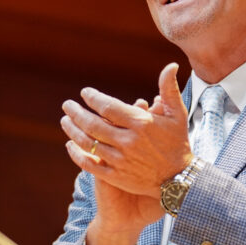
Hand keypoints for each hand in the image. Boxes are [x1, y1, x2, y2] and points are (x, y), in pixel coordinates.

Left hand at [61, 63, 191, 197]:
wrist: (180, 179)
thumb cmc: (178, 143)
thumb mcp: (177, 114)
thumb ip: (169, 89)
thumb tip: (170, 65)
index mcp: (141, 123)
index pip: (108, 107)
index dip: (93, 98)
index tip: (85, 93)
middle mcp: (129, 141)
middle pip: (93, 124)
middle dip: (77, 113)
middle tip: (67, 105)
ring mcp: (121, 160)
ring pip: (89, 143)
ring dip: (73, 131)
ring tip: (65, 120)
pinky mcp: (116, 177)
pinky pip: (90, 164)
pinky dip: (77, 154)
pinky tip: (69, 145)